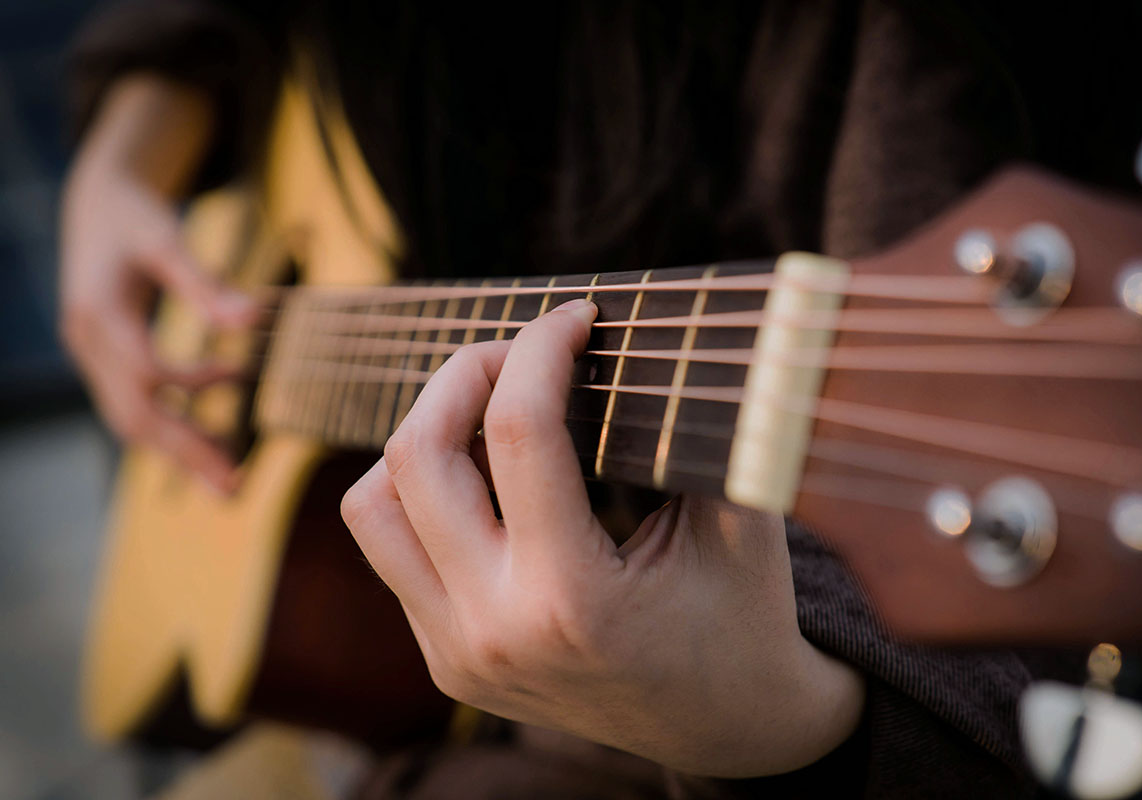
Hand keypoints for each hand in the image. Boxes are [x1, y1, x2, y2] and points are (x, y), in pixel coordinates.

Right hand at [59, 77, 255, 491]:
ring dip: (180, 450)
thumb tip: (252, 319)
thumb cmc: (134, 214)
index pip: (143, 370)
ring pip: (131, 420)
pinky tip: (213, 433)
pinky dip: (173, 425)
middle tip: (235, 486)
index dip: (190, 385)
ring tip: (229, 476)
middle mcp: (86, 343)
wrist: (95, 202)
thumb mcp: (167, 238)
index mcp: (99, 312)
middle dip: (185, 451)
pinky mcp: (104, 361)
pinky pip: (134, 407)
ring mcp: (90, 357)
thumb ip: (204, 282)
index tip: (239, 379)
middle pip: (133, 414)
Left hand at [342, 299, 863, 776]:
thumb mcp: (742, 521)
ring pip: (372, 506)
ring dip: (421, 437)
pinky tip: (488, 478)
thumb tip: (654, 335)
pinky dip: (425, 495)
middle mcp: (493, 631)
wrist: (728, 729)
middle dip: (465, 372)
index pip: (519, 430)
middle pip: (417, 456)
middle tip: (521, 351)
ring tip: (488, 413)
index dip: (541, 347)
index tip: (574, 316)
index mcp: (573, 599)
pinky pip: (392, 551)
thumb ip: (696, 430)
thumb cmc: (745, 619)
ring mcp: (457, 653)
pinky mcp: (445, 661)